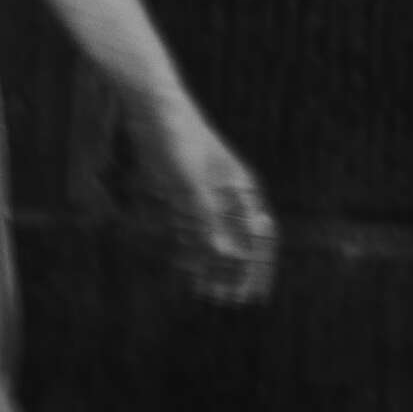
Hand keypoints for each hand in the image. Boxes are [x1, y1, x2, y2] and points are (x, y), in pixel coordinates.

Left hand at [138, 101, 277, 305]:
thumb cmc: (179, 140)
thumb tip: (229, 257)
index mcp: (241, 189)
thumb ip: (208, 220)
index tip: (253, 295)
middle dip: (234, 273)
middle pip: (237, 241)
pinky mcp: (179, 195)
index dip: (259, 268)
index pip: (260, 237)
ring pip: (213, 239)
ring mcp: (203, 195)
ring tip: (207, 294)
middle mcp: (226, 195)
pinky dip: (190, 252)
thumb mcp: (191, 183)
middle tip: (227, 301)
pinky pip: (190, 230)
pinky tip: (184, 272)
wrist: (152, 109)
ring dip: (211, 267)